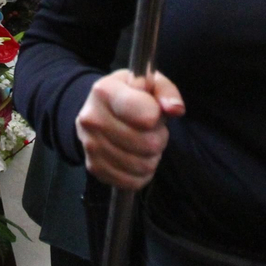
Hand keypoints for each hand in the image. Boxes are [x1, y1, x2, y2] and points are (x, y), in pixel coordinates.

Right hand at [76, 69, 184, 190]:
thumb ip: (167, 92)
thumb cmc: (130, 95)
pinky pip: (131, 181)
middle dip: (159, 138)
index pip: (146, 115)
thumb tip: (175, 109)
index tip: (154, 112)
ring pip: (142, 165)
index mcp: (104, 91)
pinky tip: (137, 158)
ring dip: (151, 157)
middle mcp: (92, 118)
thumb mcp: (150, 83)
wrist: (98, 110)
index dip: (158, 117)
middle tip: (152, 130)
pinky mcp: (94, 167)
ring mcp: (90, 145)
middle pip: (148, 143)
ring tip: (144, 142)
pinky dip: (141, 174)